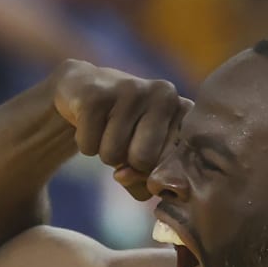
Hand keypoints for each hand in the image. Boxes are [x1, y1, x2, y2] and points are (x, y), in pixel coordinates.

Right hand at [51, 60, 187, 198]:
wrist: (83, 87)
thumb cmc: (123, 128)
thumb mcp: (143, 154)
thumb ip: (144, 179)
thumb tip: (123, 176)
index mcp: (184, 111)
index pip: (174, 166)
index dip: (153, 174)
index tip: (145, 162)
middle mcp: (165, 95)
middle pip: (143, 161)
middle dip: (126, 162)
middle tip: (123, 141)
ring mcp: (131, 90)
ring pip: (112, 155)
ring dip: (103, 152)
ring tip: (106, 129)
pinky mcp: (96, 95)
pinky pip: (88, 146)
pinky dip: (85, 143)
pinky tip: (91, 122)